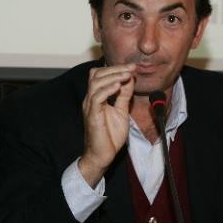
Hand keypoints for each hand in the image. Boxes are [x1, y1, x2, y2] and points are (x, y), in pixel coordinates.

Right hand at [79, 64, 135, 186]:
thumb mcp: (122, 112)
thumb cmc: (109, 136)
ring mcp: (90, 106)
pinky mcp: (91, 115)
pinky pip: (97, 97)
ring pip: (96, 82)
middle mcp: (90, 99)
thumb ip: (124, 96)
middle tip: (131, 67)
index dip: (116, 68)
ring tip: (127, 74)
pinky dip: (108, 89)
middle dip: (115, 68)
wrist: (102, 156)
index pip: (101, 75)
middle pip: (97, 74)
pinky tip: (118, 86)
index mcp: (96, 97)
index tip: (132, 67)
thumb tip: (130, 79)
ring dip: (113, 76)